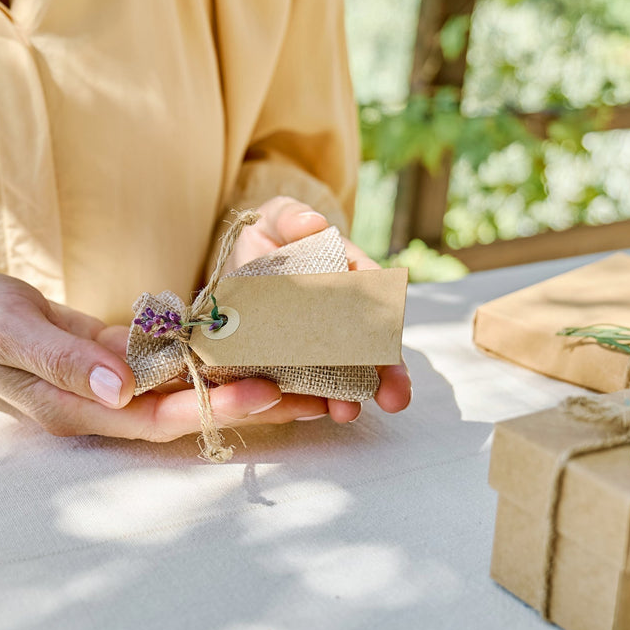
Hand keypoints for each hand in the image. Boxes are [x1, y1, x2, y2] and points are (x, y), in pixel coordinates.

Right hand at [0, 272, 328, 438]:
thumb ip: (64, 360)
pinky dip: (210, 350)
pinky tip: (251, 337)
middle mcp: (104, 404)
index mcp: (79, 407)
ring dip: (240, 378)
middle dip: (249, 403)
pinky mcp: (117, 358)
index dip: (213, 406)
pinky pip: (171, 359)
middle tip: (315, 393)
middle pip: (188, 410)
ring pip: (187, 386)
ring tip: (303, 370)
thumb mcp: (10, 330)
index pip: (159, 417)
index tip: (267, 389)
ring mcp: (113, 384)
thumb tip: (122, 389)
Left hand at [225, 196, 411, 421]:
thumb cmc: (268, 239)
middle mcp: (341, 315)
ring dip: (351, 394)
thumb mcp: (276, 219)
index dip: (386, 320)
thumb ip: (291, 216)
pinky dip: (314, 400)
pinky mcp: (290, 364)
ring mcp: (318, 344)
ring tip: (347, 413)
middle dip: (386, 373)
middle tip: (395, 399)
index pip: (374, 298)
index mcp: (348, 277)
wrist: (234, 267)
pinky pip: (306, 386)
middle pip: (370, 345)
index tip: (392, 341)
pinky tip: (317, 412)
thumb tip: (313, 223)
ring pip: (343, 372)